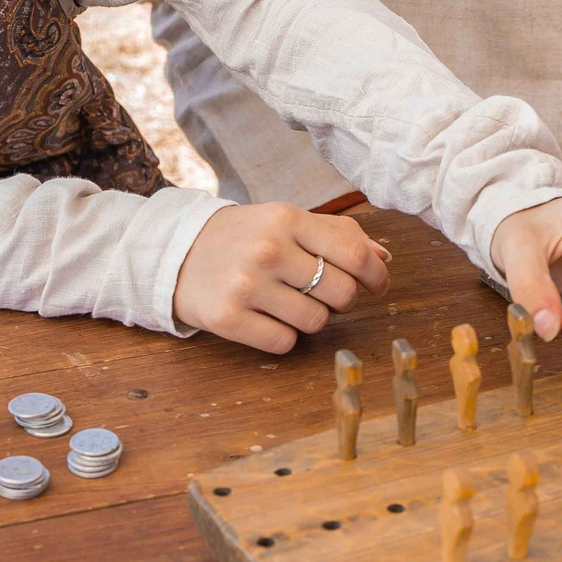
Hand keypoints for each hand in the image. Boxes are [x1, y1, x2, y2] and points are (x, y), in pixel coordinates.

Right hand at [172, 204, 390, 353]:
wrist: (177, 253)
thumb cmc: (244, 237)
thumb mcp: (286, 221)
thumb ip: (338, 234)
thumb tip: (384, 259)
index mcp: (287, 219)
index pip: (354, 254)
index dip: (376, 276)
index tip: (377, 285)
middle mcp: (268, 250)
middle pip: (341, 293)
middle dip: (342, 299)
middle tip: (324, 293)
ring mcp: (246, 285)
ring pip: (316, 322)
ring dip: (312, 318)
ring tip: (290, 303)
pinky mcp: (228, 318)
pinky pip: (285, 342)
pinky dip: (284, 336)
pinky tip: (268, 318)